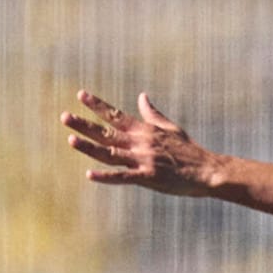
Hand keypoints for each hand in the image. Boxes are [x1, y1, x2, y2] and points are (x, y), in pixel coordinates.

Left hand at [61, 90, 219, 195]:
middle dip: (85, 124)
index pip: (116, 115)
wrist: (208, 171)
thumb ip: (152, 114)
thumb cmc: (190, 151)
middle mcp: (140, 143)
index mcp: (144, 131)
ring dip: (90, 146)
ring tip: (71, 139)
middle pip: (107, 133)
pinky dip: (107, 176)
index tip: (81, 95)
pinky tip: (90, 174)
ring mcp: (144, 160)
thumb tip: (142, 96)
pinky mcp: (149, 177)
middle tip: (64, 117)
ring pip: (111, 153)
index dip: (98, 105)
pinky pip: (123, 177)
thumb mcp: (170, 128)